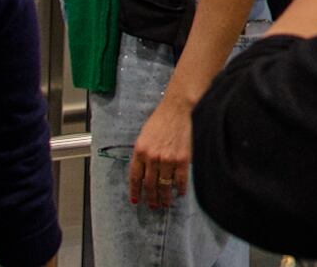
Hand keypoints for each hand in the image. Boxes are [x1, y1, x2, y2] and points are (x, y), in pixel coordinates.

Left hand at [127, 95, 191, 210]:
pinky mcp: (182, 160)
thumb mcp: (144, 136)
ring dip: (164, 198)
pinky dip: (180, 189)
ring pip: (164, 186)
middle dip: (150, 198)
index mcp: (140, 151)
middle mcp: (152, 158)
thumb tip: (143, 171)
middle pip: (149, 185)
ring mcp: (167, 160)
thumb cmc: (161, 120)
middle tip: (152, 206)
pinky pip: (180, 181)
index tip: (135, 200)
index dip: (135, 191)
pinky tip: (180, 193)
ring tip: (165, 204)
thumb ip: (143, 153)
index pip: (135, 177)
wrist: (178, 110)